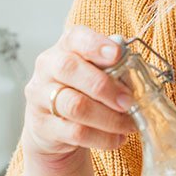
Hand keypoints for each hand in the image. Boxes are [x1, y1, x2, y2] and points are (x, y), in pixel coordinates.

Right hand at [21, 25, 136, 170]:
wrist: (52, 125)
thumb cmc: (81, 91)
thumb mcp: (95, 74)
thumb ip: (113, 69)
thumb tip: (135, 74)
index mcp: (64, 48)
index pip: (75, 38)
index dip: (96, 45)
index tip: (118, 55)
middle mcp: (47, 68)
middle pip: (70, 69)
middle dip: (105, 86)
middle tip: (129, 102)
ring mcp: (40, 96)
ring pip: (75, 105)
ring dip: (109, 118)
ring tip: (129, 124)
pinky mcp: (42, 125)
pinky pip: (76, 133)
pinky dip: (102, 137)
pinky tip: (117, 138)